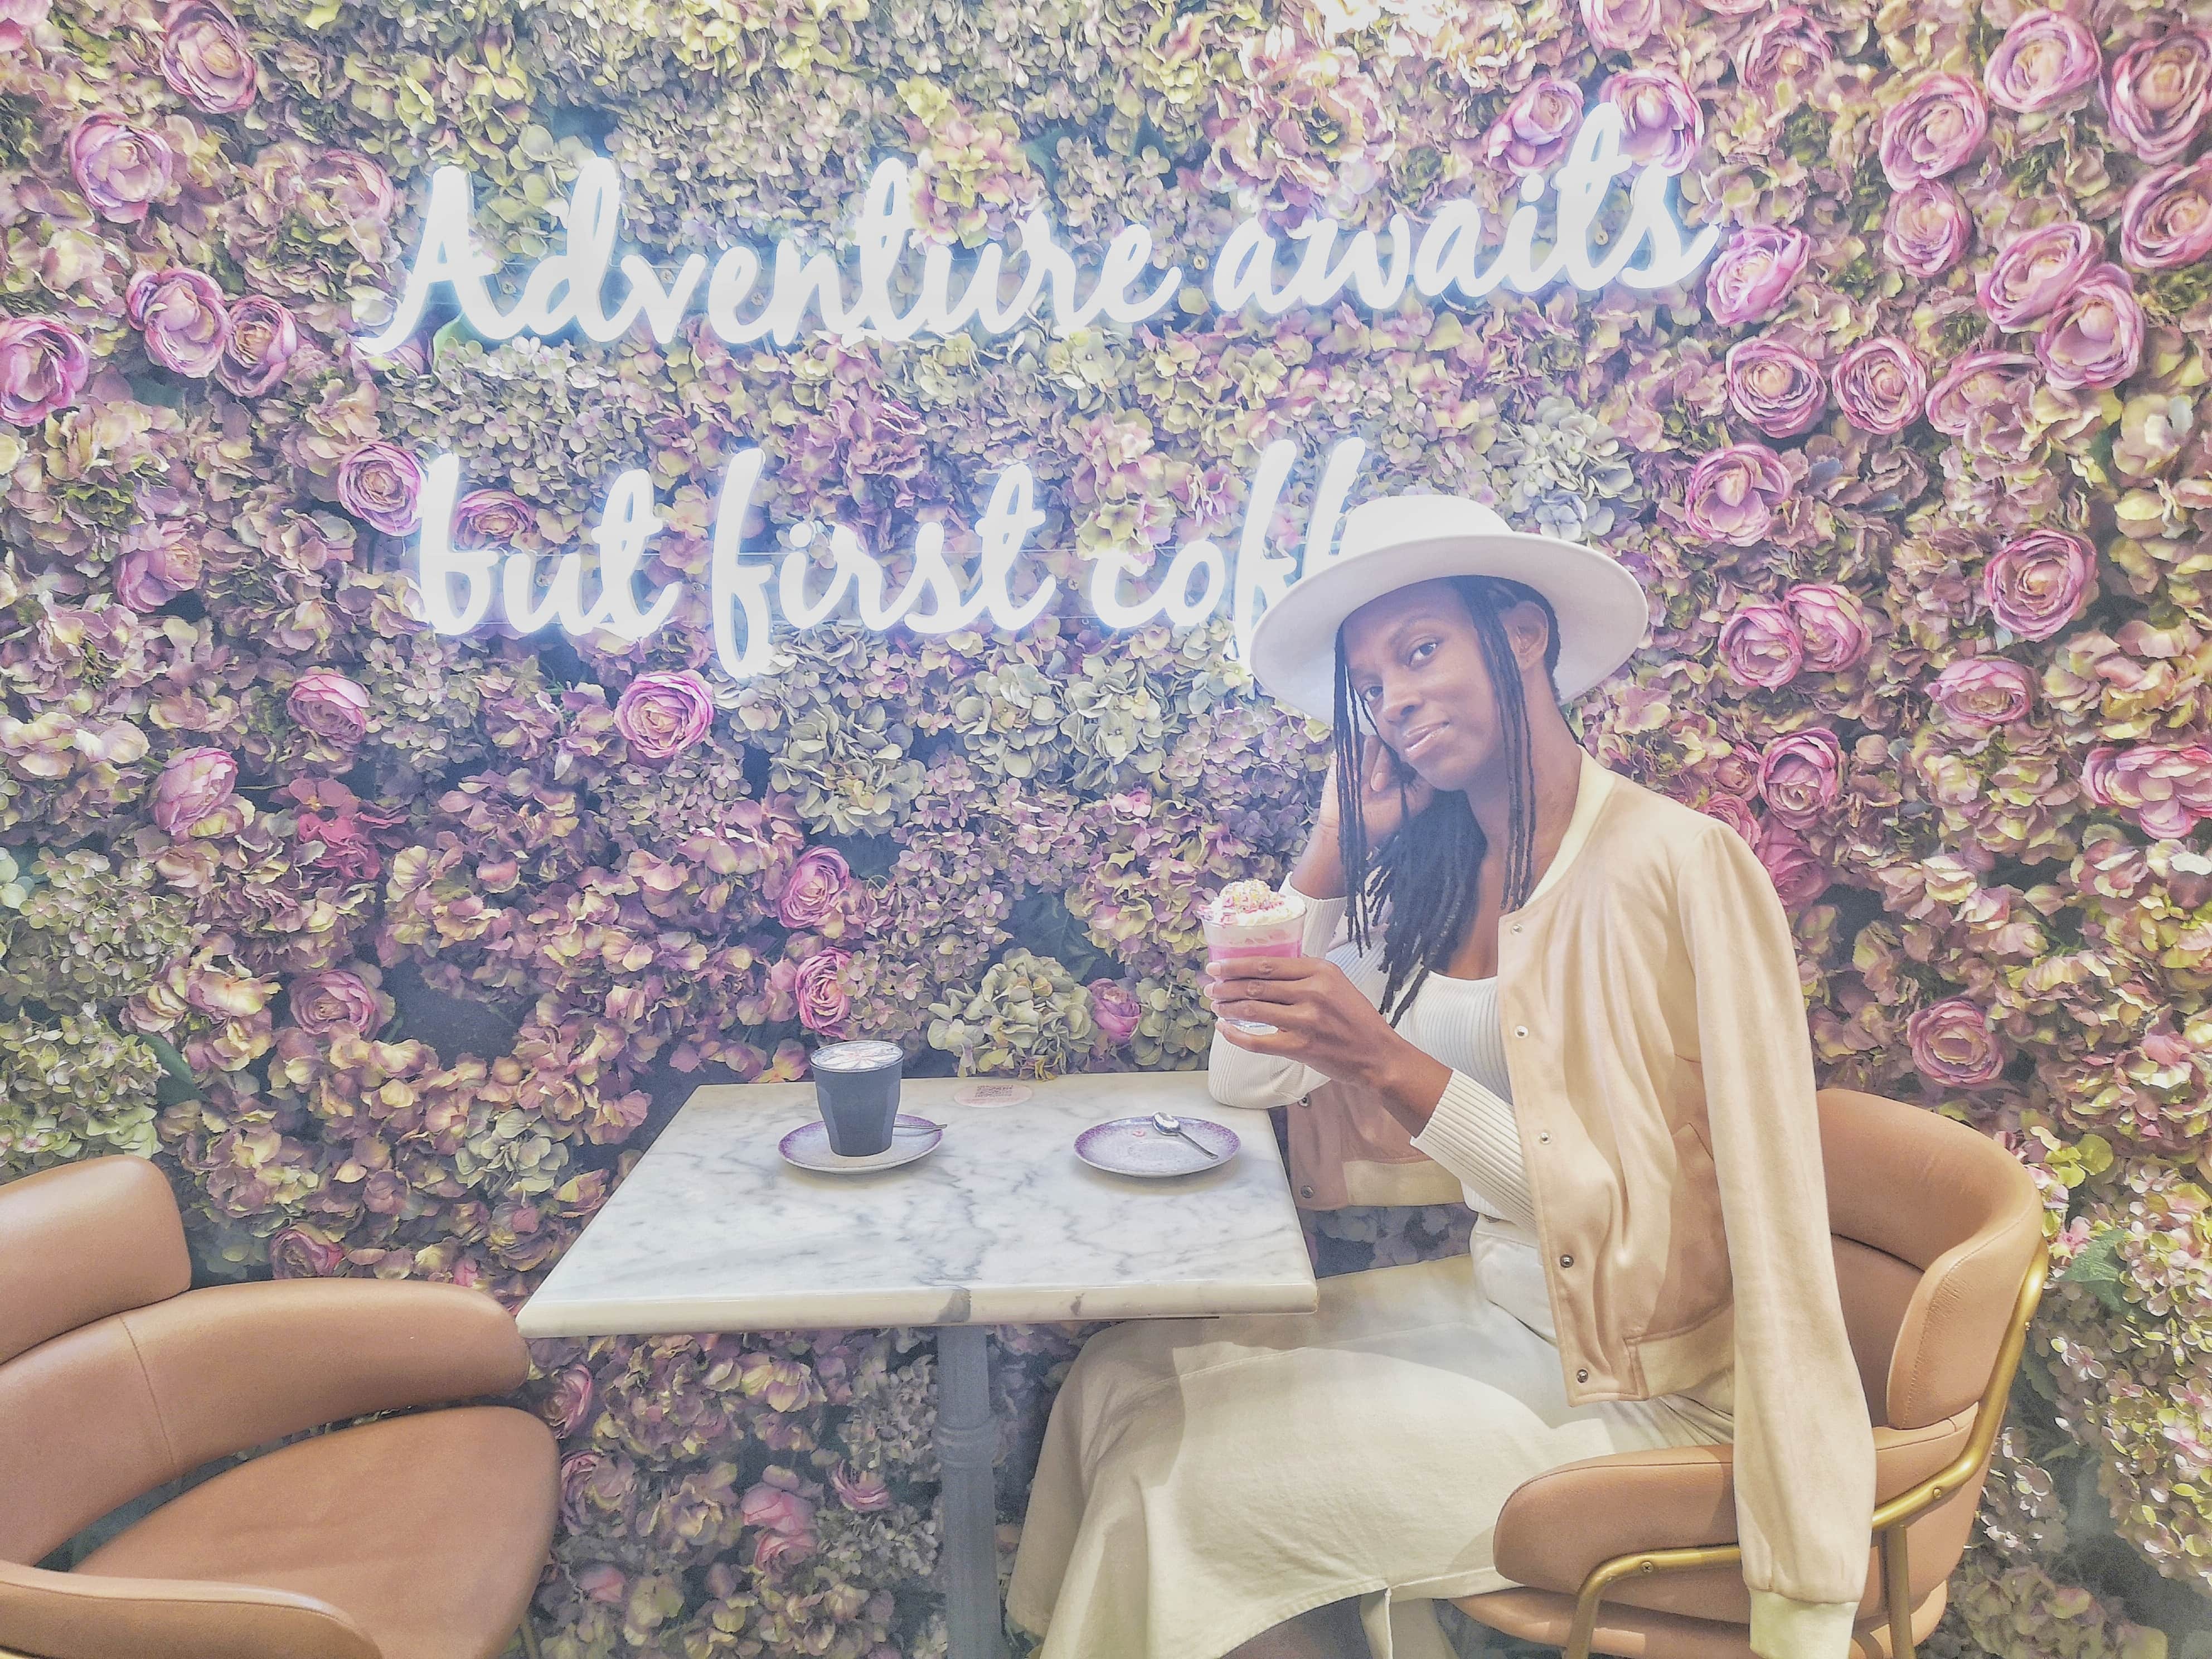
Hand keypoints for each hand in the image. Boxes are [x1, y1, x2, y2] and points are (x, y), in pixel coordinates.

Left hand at [1204, 954, 1441, 1116]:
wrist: (1377, 1054)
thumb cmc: (1355, 1019)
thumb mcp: (1336, 984)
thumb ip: (1305, 976)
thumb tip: (1263, 971)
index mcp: (1320, 971)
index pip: (1268, 964)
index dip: (1236, 965)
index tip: (1217, 967)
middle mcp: (1312, 991)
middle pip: (1257, 984)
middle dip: (1226, 985)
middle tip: (1209, 986)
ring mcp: (1306, 1020)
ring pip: (1254, 1009)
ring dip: (1228, 1006)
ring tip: (1215, 1005)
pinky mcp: (1301, 1047)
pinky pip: (1258, 1041)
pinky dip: (1236, 1035)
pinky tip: (1224, 1029)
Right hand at [1317, 733, 1435, 848]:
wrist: (1349, 826)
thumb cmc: (1383, 818)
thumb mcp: (1416, 800)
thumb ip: (1429, 779)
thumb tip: (1436, 756)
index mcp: (1403, 766)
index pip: (1410, 746)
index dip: (1408, 754)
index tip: (1403, 771)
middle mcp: (1387, 757)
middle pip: (1392, 741)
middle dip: (1386, 764)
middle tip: (1378, 787)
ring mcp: (1367, 754)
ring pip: (1375, 740)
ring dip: (1371, 764)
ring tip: (1367, 787)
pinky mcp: (1348, 752)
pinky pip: (1355, 741)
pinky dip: (1356, 756)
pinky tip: (1355, 774)